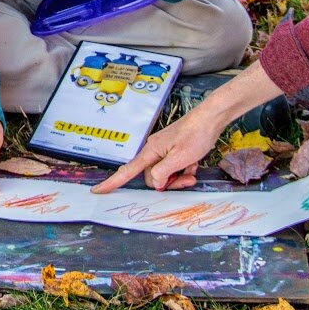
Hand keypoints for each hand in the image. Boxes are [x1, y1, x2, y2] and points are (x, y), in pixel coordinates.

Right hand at [92, 116, 216, 192]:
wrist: (210, 119)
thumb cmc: (195, 135)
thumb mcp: (180, 157)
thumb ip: (163, 172)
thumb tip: (154, 182)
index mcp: (151, 151)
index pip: (127, 171)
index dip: (113, 182)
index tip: (98, 190)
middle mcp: (153, 151)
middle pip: (153, 176)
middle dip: (169, 182)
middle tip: (187, 179)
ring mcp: (163, 150)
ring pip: (165, 173)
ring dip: (178, 176)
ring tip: (192, 171)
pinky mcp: (172, 150)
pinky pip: (173, 167)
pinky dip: (183, 169)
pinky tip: (193, 164)